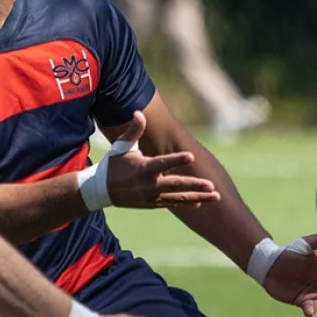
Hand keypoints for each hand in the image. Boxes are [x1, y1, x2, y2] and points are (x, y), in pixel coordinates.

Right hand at [105, 111, 219, 209]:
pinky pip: (173, 203)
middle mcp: (148, 185)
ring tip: (215, 196)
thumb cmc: (114, 165)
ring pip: (178, 197)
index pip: (162, 163)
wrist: (101, 191)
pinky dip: (187, 203)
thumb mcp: (120, 147)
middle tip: (211, 185)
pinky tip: (202, 202)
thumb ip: (134, 131)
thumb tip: (139, 113)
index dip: (176, 160)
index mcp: (142, 168)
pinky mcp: (152, 203)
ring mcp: (152, 196)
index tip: (191, 157)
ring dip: (198, 197)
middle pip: (175, 185)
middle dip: (194, 185)